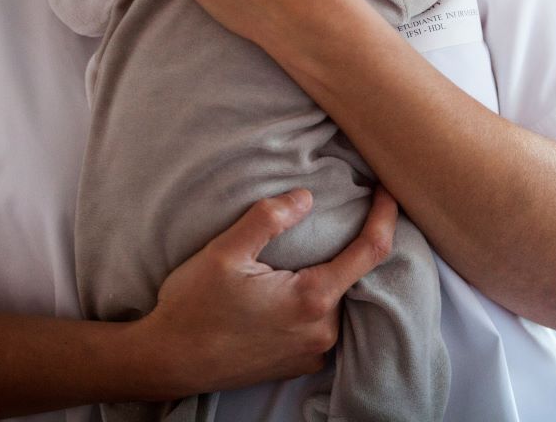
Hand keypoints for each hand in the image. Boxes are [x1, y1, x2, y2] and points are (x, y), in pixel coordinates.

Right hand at [137, 185, 397, 396]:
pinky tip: (295, 284)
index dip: (384, 216)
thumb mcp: (224, 253)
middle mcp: (323, 331)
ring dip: (331, 274)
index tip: (387, 191)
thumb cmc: (192, 307)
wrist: (168, 362)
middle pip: (354, 276)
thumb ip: (268, 219)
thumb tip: (306, 197)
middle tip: (342, 214)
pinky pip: (324, 323)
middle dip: (350, 245)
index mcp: (311, 299)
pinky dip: (319, 298)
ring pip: (338, 300)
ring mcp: (314, 353)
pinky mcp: (300, 364)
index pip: (370, 251)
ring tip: (313, 249)